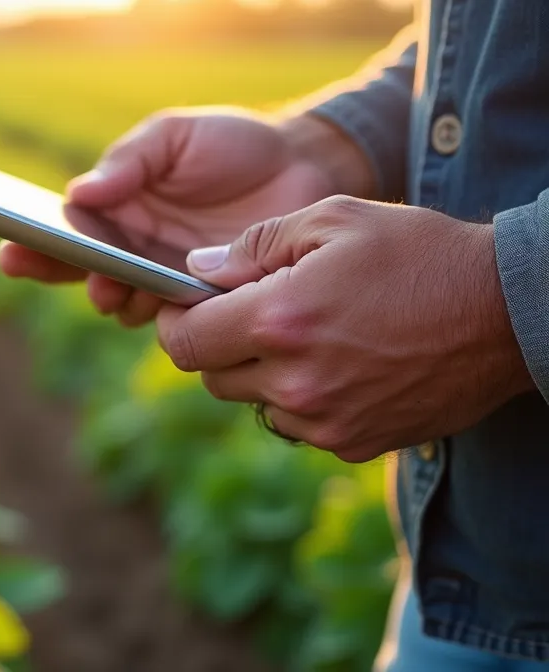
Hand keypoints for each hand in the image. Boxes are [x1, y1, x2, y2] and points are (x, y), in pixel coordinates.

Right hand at [0, 110, 365, 326]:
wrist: (305, 168)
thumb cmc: (232, 145)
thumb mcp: (175, 136)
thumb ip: (129, 161)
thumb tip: (79, 193)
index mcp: (114, 209)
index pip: (63, 231)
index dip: (32, 245)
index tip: (12, 252)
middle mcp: (130, 250)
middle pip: (80, 273)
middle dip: (68, 280)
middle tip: (79, 277)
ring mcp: (164, 279)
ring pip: (124, 302)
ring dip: (118, 298)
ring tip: (120, 288)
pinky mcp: (203, 302)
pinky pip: (174, 319)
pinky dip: (164, 314)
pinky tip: (165, 300)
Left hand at [156, 196, 533, 461]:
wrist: (508, 312)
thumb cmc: (418, 253)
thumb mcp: (334, 219)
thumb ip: (253, 246)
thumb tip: (198, 271)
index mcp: (279, 321)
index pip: (184, 341)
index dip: (177, 321)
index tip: (187, 306)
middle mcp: (294, 382)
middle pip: (212, 376)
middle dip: (221, 343)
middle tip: (255, 312)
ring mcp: (324, 420)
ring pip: (253, 404)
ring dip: (262, 373)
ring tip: (309, 334)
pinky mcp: (352, 443)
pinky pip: (297, 426)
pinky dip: (301, 399)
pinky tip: (340, 363)